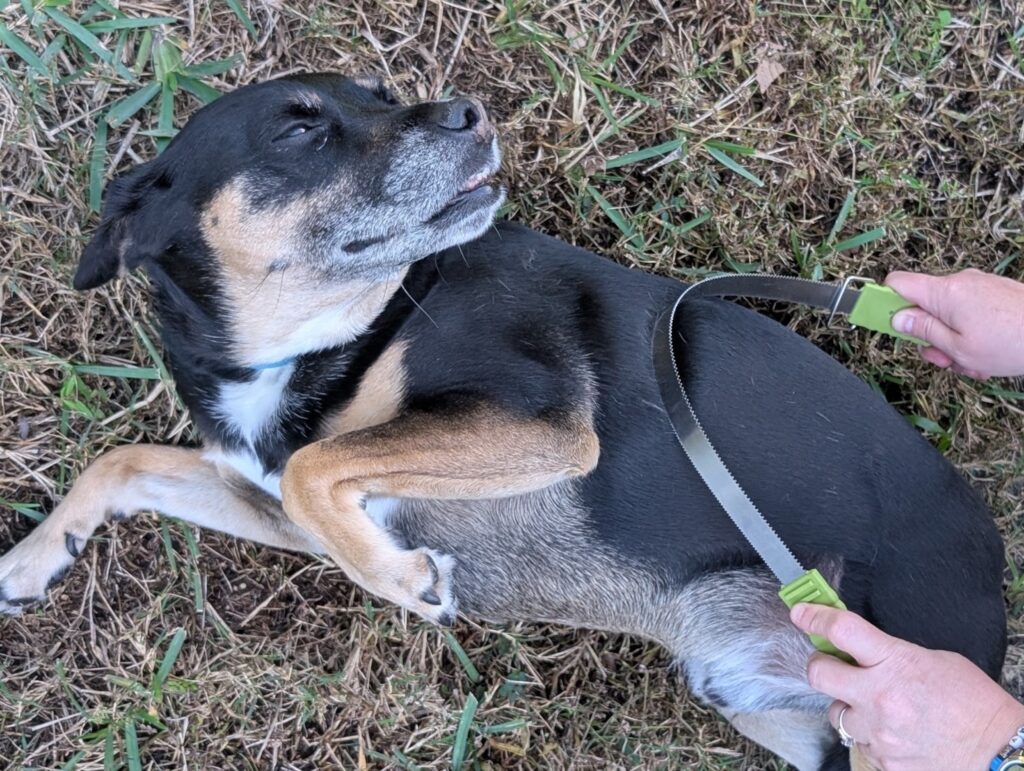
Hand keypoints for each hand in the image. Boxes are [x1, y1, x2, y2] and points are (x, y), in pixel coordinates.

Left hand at [791, 603, 1023, 770]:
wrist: (998, 752)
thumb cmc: (973, 702)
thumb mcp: (933, 660)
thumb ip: (890, 654)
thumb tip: (858, 648)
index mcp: (895, 663)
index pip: (841, 630)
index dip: (814, 617)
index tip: (801, 612)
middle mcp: (879, 697)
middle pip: (818, 673)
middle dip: (821, 665)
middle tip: (834, 666)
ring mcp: (878, 732)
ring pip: (836, 713)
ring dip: (849, 707)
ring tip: (878, 709)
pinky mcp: (882, 761)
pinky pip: (859, 743)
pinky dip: (870, 736)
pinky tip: (894, 733)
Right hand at [884, 269, 1023, 378]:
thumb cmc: (1014, 342)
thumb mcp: (959, 348)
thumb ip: (924, 332)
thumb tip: (898, 319)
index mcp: (944, 293)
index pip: (896, 283)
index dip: (884, 302)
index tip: (882, 322)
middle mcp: (960, 282)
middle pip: (924, 305)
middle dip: (927, 334)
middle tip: (944, 358)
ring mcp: (980, 286)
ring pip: (948, 313)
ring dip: (952, 339)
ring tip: (973, 361)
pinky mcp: (995, 293)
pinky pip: (969, 312)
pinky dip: (971, 333)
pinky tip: (987, 354)